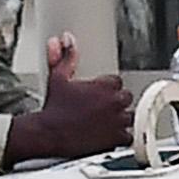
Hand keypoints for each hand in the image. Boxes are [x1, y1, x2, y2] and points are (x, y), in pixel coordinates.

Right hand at [5, 31, 133, 164]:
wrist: (48, 132)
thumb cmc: (54, 108)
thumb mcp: (58, 78)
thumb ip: (67, 57)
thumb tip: (66, 40)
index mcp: (104, 85)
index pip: (117, 81)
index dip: (108, 88)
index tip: (99, 93)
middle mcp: (113, 102)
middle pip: (126, 98)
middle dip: (117, 102)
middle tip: (104, 108)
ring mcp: (116, 121)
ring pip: (129, 117)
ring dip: (121, 119)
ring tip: (107, 122)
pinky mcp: (115, 138)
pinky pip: (128, 137)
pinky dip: (121, 137)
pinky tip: (109, 136)